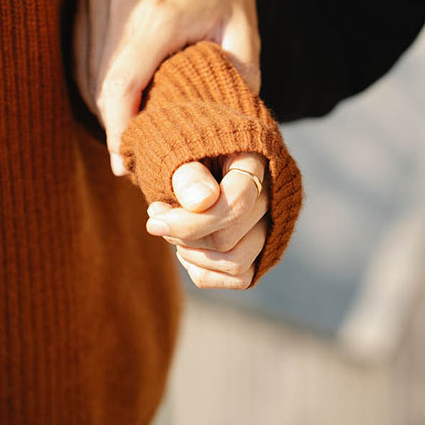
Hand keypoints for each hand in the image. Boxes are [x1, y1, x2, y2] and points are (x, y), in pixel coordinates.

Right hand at [73, 0, 259, 175]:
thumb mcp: (243, 29)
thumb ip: (237, 75)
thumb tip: (221, 121)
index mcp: (156, 14)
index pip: (119, 88)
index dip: (117, 132)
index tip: (123, 166)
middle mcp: (116, 4)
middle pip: (98, 87)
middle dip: (113, 126)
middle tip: (134, 156)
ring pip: (85, 74)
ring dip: (103, 107)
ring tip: (129, 131)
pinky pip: (81, 56)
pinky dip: (96, 83)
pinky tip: (119, 100)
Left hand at [146, 152, 267, 288]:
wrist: (187, 152)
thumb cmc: (182, 145)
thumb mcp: (178, 148)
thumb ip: (188, 172)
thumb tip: (203, 202)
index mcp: (256, 160)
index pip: (236, 203)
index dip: (191, 222)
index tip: (153, 220)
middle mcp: (272, 195)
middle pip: (230, 238)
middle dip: (183, 235)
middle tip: (156, 216)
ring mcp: (269, 224)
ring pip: (237, 264)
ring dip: (192, 255)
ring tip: (170, 231)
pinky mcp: (259, 249)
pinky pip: (240, 278)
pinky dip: (205, 272)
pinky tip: (184, 249)